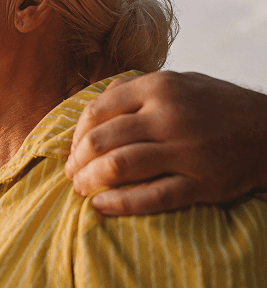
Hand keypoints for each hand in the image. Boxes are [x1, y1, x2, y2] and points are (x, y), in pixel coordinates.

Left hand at [65, 71, 266, 214]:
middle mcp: (170, 115)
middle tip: (71, 173)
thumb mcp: (178, 81)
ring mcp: (187, 150)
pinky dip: (120, 204)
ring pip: (120, 166)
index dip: (77, 133)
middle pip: (102, 140)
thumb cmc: (215, 105)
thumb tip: (94, 104)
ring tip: (81, 189)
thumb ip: (135, 88)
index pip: (97, 110)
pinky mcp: (203, 182)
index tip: (73, 148)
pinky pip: (152, 197)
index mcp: (159, 86)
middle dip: (78, 160)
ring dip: (91, 181)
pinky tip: (102, 206)